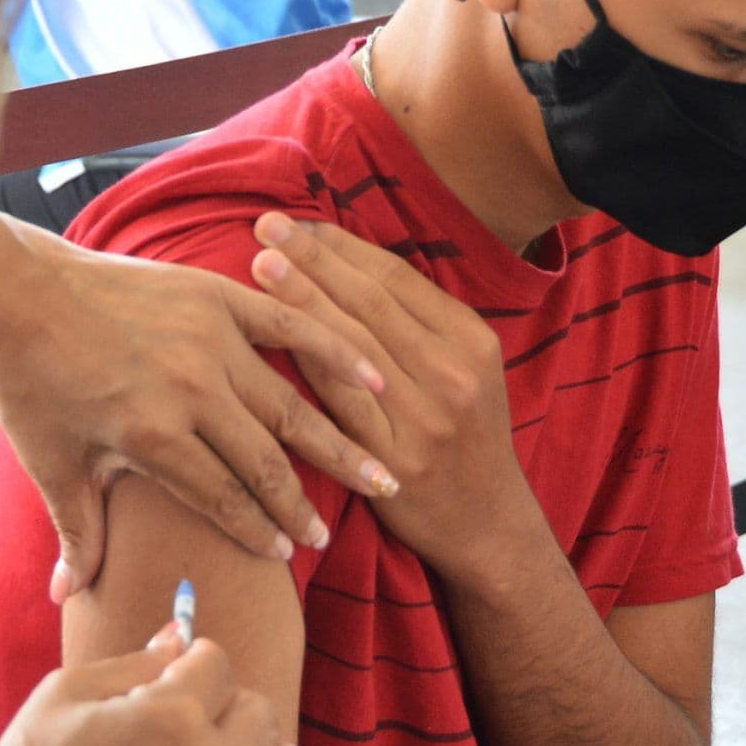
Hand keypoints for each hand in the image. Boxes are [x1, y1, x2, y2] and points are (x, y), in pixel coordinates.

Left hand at [0, 234, 394, 600]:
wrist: (16, 293)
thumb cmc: (32, 383)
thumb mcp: (53, 465)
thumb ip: (77, 531)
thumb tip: (67, 599)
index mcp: (152, 436)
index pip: (223, 497)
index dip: (257, 530)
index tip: (286, 555)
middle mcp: (191, 390)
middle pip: (266, 461)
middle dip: (300, 505)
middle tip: (328, 536)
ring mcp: (209, 339)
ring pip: (288, 405)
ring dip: (336, 444)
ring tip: (378, 475)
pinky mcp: (217, 297)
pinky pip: (288, 326)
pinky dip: (332, 351)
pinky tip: (373, 379)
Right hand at [0, 626, 301, 745]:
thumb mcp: (67, 694)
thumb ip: (136, 662)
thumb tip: (180, 637)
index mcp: (172, 717)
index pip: (217, 661)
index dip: (185, 664)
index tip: (159, 682)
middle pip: (257, 705)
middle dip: (220, 701)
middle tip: (174, 719)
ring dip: (246, 743)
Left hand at [248, 212, 542, 580]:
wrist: (486, 523)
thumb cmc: (464, 436)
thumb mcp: (467, 370)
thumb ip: (420, 324)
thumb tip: (350, 266)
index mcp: (472, 340)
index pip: (397, 278)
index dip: (343, 247)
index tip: (301, 223)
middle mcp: (452, 373)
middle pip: (370, 302)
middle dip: (314, 258)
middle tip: (266, 224)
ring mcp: (423, 418)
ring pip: (351, 344)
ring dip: (302, 299)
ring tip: (259, 263)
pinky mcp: (393, 459)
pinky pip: (339, 400)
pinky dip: (305, 361)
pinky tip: (272, 336)